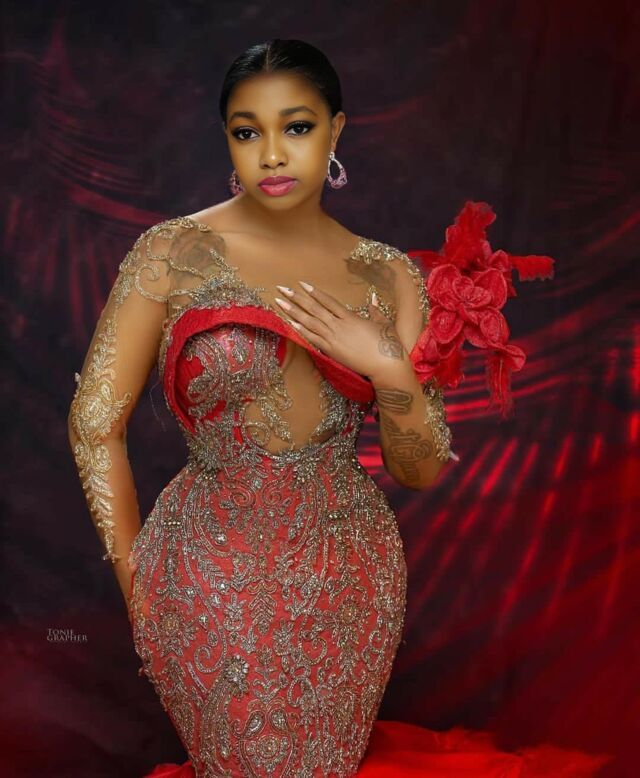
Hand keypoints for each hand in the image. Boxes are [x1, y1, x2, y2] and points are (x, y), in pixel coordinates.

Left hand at [273, 281, 408, 379]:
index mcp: (350, 317)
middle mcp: (339, 325)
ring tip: (280, 303)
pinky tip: (289, 323)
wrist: (386, 364)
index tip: (302, 284)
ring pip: (309, 322)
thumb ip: (375, 310)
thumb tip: (373, 298)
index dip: (314, 292)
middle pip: (314, 308)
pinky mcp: (331, 351)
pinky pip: (312, 339)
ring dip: (293, 312)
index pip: (328, 301)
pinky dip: (300, 330)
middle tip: (282, 289)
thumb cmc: (388, 344)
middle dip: (297, 298)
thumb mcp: (383, 323)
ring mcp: (334, 338)